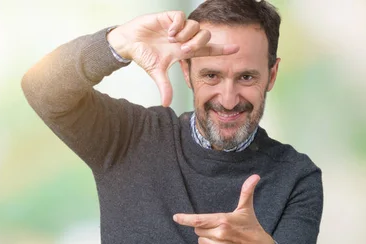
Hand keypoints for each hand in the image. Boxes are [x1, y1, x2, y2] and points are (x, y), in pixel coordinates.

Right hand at [107, 11, 239, 106]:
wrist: (128, 43)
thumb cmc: (144, 55)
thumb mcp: (156, 72)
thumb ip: (164, 86)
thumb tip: (166, 104)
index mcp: (185, 50)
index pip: (208, 49)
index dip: (222, 49)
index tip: (237, 49)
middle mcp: (184, 38)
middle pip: (205, 36)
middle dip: (197, 44)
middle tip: (183, 50)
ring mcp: (177, 27)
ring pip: (195, 26)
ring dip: (186, 35)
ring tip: (171, 40)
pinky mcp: (168, 17)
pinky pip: (181, 17)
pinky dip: (177, 25)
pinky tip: (168, 31)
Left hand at [173, 175, 275, 243]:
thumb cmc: (251, 227)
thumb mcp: (246, 209)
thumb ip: (246, 192)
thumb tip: (255, 176)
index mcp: (224, 221)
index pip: (199, 220)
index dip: (186, 219)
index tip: (176, 217)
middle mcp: (220, 235)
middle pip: (198, 230)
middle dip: (204, 228)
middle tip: (218, 227)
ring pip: (201, 241)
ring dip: (207, 238)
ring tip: (221, 236)